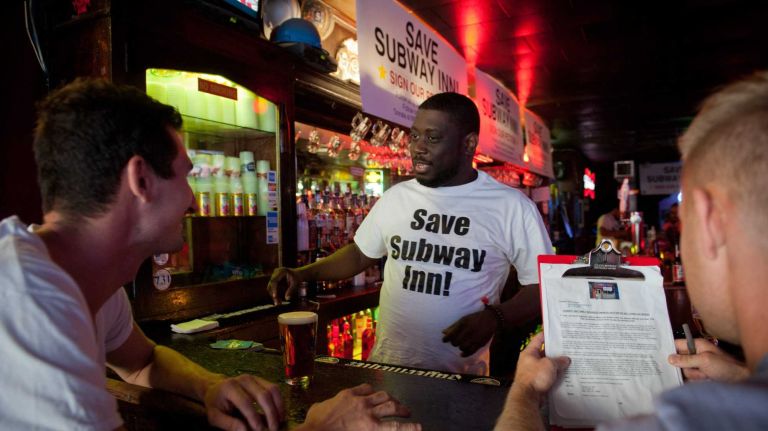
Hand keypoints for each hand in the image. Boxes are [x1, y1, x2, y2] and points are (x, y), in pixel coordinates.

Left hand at [203, 374, 284, 430]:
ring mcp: (254, 378)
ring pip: (273, 389)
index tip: (259, 430)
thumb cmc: (215, 403)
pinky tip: (279, 414)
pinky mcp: (261, 380)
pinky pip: (275, 389)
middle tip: (273, 429)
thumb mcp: (214, 416)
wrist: (216, 388)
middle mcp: (244, 379)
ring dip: (279, 407)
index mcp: (230, 387)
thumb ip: (229, 424)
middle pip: (263, 395)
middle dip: (271, 413)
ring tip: (279, 422)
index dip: (254, 417)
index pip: (246, 402)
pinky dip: (280, 402)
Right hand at [267, 267, 300, 304]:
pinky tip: (279, 301)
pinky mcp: (274, 279)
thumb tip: (286, 298)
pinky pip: (272, 288)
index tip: (274, 296)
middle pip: (271, 285)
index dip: (273, 289)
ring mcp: (274, 275)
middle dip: (273, 294)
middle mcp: (276, 272)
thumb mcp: (295, 284)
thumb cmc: (298, 278)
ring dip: (273, 295)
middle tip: (277, 303)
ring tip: (278, 303)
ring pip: (270, 287)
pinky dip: (275, 294)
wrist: (299, 274)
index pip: (274, 281)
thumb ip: (291, 290)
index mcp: (281, 271)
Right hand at [299, 384, 420, 430]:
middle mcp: (360, 402)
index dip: (372, 392)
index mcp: (347, 396)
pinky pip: (393, 426)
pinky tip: (417, 427)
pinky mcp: (372, 428)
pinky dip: (407, 427)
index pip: (365, 388)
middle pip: (382, 395)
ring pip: (390, 406)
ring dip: (401, 408)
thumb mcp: (318, 409)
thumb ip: (326, 406)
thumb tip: (321, 409)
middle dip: (392, 399)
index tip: (376, 396)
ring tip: (408, 412)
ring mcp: (368, 414)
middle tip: (398, 405)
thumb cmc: (313, 424)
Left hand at [441, 309, 497, 356]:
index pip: (451, 335)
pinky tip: (462, 353)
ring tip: (461, 344)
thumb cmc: (474, 318)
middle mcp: (469, 331)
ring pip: (462, 348)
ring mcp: (475, 337)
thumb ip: (453, 326)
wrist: (490, 318)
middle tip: (454, 341)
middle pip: (456, 342)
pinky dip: (465, 354)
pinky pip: (471, 351)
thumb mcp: (463, 319)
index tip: (444, 340)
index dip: (446, 339)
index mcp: (463, 324)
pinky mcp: (480, 343)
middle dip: (454, 342)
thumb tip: (443, 332)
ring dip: (460, 347)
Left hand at [512, 333, 569, 399]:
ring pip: (547, 365)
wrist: (528, 397)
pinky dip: (556, 375)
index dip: (547, 334)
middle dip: (556, 352)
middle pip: (544, 353)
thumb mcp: (549, 365)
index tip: (555, 331)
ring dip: (557, 365)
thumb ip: (558, 360)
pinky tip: (566, 375)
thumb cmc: (535, 377)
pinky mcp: (538, 382)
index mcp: (529, 353)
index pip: (538, 339)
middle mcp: (530, 361)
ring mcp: (533, 372)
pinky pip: (548, 376)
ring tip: (570, 362)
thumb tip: (566, 360)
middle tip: (568, 348)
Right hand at [668, 338, 748, 381]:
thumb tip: (669, 358)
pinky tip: (705, 380)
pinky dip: (695, 381)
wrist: (741, 380)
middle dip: (684, 366)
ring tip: (706, 375)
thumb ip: (686, 359)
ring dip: (693, 375)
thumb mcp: (705, 360)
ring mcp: (698, 365)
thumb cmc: (725, 366)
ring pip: (684, 370)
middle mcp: (695, 353)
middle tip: (694, 369)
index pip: (676, 344)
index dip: (667, 348)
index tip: (655, 353)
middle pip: (678, 359)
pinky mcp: (700, 376)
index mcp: (696, 345)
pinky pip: (689, 378)